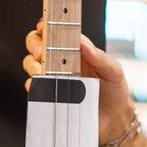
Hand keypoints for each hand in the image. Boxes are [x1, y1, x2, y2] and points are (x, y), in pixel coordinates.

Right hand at [22, 17, 134, 139]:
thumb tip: (82, 41)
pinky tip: (44, 87)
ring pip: (31, 64)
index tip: (43, 26)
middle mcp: (61, 62)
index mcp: (75, 50)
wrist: (114, 120)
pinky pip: (34, 88)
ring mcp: (54, 78)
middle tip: (41, 52)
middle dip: (35, 45)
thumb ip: (99, 57)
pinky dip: (35, 86)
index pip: (54, 32)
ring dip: (33, 64)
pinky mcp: (50, 96)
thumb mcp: (113, 71)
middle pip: (37, 44)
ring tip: (42, 70)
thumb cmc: (115, 91)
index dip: (45, 26)